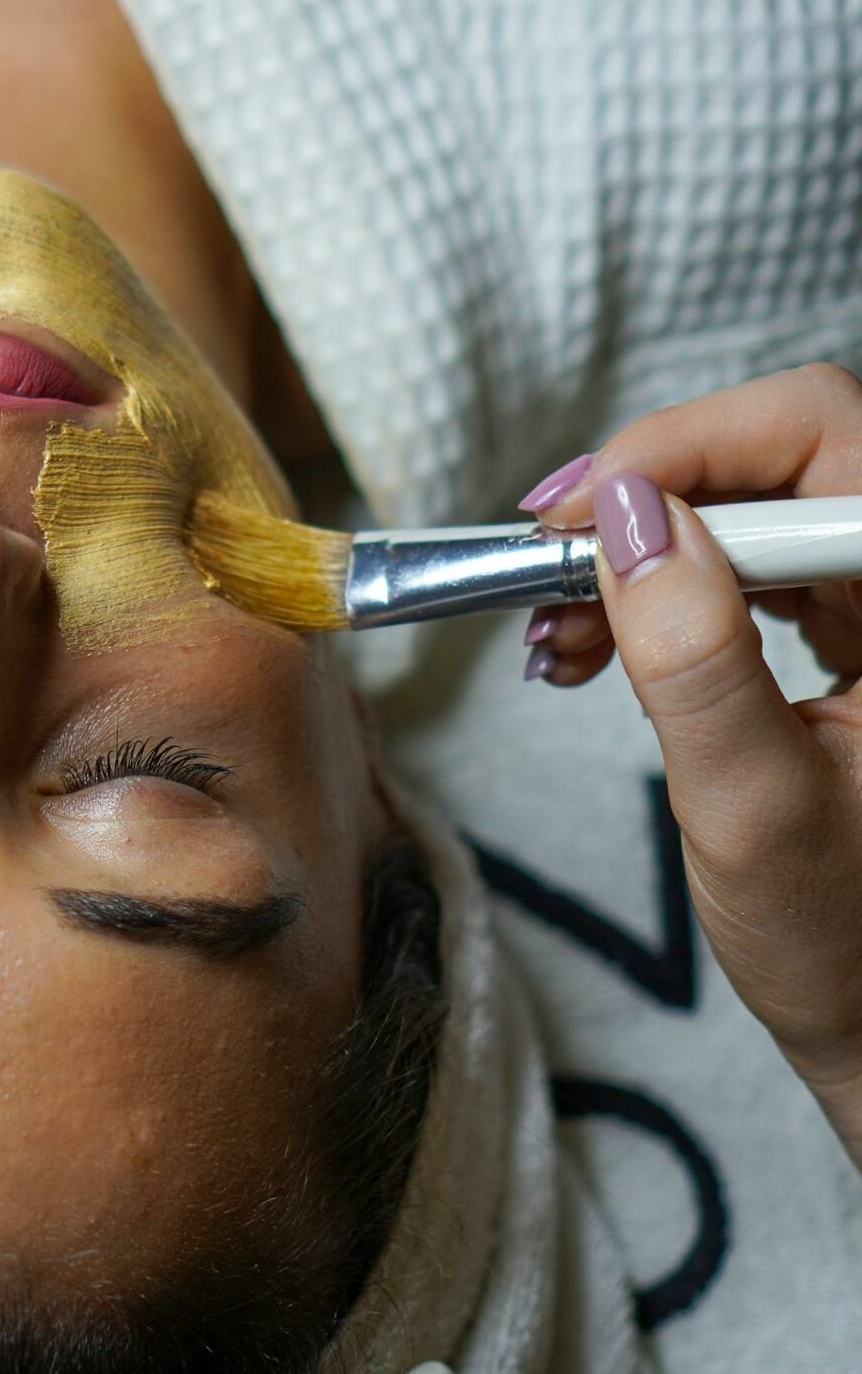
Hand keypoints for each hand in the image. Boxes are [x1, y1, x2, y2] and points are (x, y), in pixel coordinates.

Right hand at [515, 363, 861, 1166]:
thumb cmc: (845, 940)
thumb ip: (695, 657)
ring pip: (755, 507)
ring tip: (558, 633)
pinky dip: (663, 591)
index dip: (682, 451)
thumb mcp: (754, 808)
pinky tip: (601, 643)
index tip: (567, 524)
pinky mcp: (858, 630)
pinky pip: (751, 565)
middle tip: (543, 577)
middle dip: (645, 503)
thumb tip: (625, 515)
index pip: (818, 432)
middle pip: (781, 453)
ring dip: (640, 551)